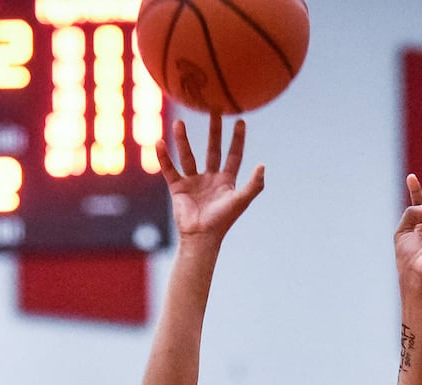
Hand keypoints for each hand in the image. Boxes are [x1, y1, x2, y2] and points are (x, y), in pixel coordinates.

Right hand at [156, 116, 264, 240]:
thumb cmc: (222, 221)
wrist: (201, 237)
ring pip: (188, 156)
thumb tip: (262, 165)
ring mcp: (193, 182)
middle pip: (212, 149)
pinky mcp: (178, 188)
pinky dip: (164, 158)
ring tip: (179, 122)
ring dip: (183, 140)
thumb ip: (254, 185)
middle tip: (214, 110)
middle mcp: (210, 178)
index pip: (234, 155)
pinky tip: (160, 143)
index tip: (240, 121)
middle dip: (213, 130)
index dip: (237, 139)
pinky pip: (170, 169)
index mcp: (226, 180)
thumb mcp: (241, 201)